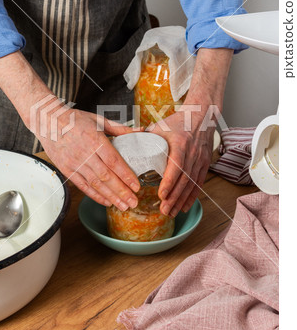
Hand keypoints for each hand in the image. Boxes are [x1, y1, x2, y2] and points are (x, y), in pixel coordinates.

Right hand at [0, 51, 140, 210]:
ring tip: (123, 206)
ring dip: (111, 196)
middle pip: (106, 176)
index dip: (126, 175)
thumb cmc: (75, 119)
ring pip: (95, 184)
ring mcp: (74, 163)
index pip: (114, 161)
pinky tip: (106, 202)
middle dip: (121, 191)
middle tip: (134, 202)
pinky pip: (82, 186)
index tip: (136, 186)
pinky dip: (95, 195)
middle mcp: (85, 153)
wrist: (48, 121)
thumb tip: (140, 131)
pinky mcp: (66, 169)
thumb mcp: (99, 119)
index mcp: (95, 139)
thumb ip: (120, 128)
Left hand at [147, 47, 233, 216]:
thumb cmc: (177, 122)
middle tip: (164, 210)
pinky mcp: (205, 164)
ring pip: (192, 184)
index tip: (161, 195)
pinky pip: (199, 183)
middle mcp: (193, 152)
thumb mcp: (160, 126)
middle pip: (184, 179)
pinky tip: (184, 207)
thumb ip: (144, 137)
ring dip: (182, 200)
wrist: (202, 116)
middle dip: (174, 197)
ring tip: (171, 213)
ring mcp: (201, 159)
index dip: (169, 182)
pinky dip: (192, 197)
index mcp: (180, 142)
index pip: (176, 165)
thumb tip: (124, 145)